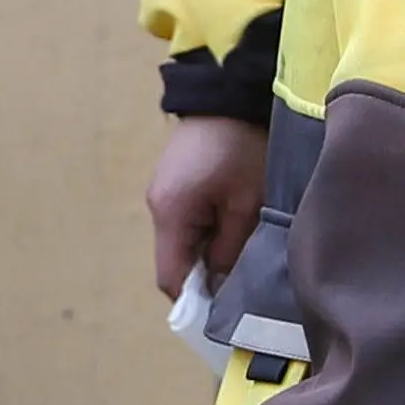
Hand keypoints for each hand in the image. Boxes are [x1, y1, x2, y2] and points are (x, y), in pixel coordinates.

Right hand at [148, 115, 265, 299]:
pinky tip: (231, 227)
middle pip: (174, 262)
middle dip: (204, 277)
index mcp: (171, 214)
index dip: (196, 300)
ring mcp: (162, 192)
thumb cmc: (241, 147)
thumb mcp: (247, 203)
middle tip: (242, 283)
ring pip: (181, 242)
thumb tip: (220, 284)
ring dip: (207, 252)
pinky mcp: (173, 182)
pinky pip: (185, 221)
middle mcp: (157, 206)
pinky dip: (205, 232)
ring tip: (241, 252)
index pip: (171, 278)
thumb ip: (231, 248)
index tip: (226, 311)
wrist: (228, 93)